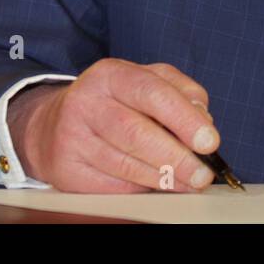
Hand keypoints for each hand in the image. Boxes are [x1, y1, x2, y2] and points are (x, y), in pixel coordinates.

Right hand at [8, 59, 220, 193]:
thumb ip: (179, 92)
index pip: (152, 92)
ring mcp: (71, 136)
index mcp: (110, 74)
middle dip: (177, 157)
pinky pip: (111, 185)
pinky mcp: (66, 168)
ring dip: (163, 178)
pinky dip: (140, 189)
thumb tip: (203, 120)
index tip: (209, 141)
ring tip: (188, 182)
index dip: (184, 118)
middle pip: (137, 133)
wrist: (53, 124)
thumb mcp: (145, 82)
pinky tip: (156, 186)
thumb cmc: (113, 102)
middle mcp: (86, 102)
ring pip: (125, 164)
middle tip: (202, 173)